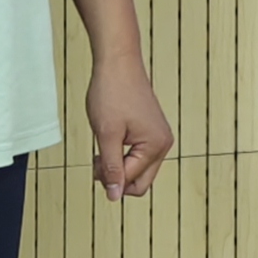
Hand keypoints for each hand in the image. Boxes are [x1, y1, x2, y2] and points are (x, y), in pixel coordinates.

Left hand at [87, 61, 174, 199]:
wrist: (118, 62)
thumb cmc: (112, 92)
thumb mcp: (107, 134)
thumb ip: (111, 168)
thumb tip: (114, 196)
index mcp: (156, 145)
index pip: (131, 181)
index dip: (108, 178)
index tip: (94, 161)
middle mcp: (163, 143)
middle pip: (140, 182)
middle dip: (117, 178)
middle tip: (98, 160)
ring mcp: (159, 136)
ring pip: (139, 170)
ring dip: (118, 166)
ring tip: (102, 148)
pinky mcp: (151, 131)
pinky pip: (139, 156)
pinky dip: (122, 155)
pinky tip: (110, 140)